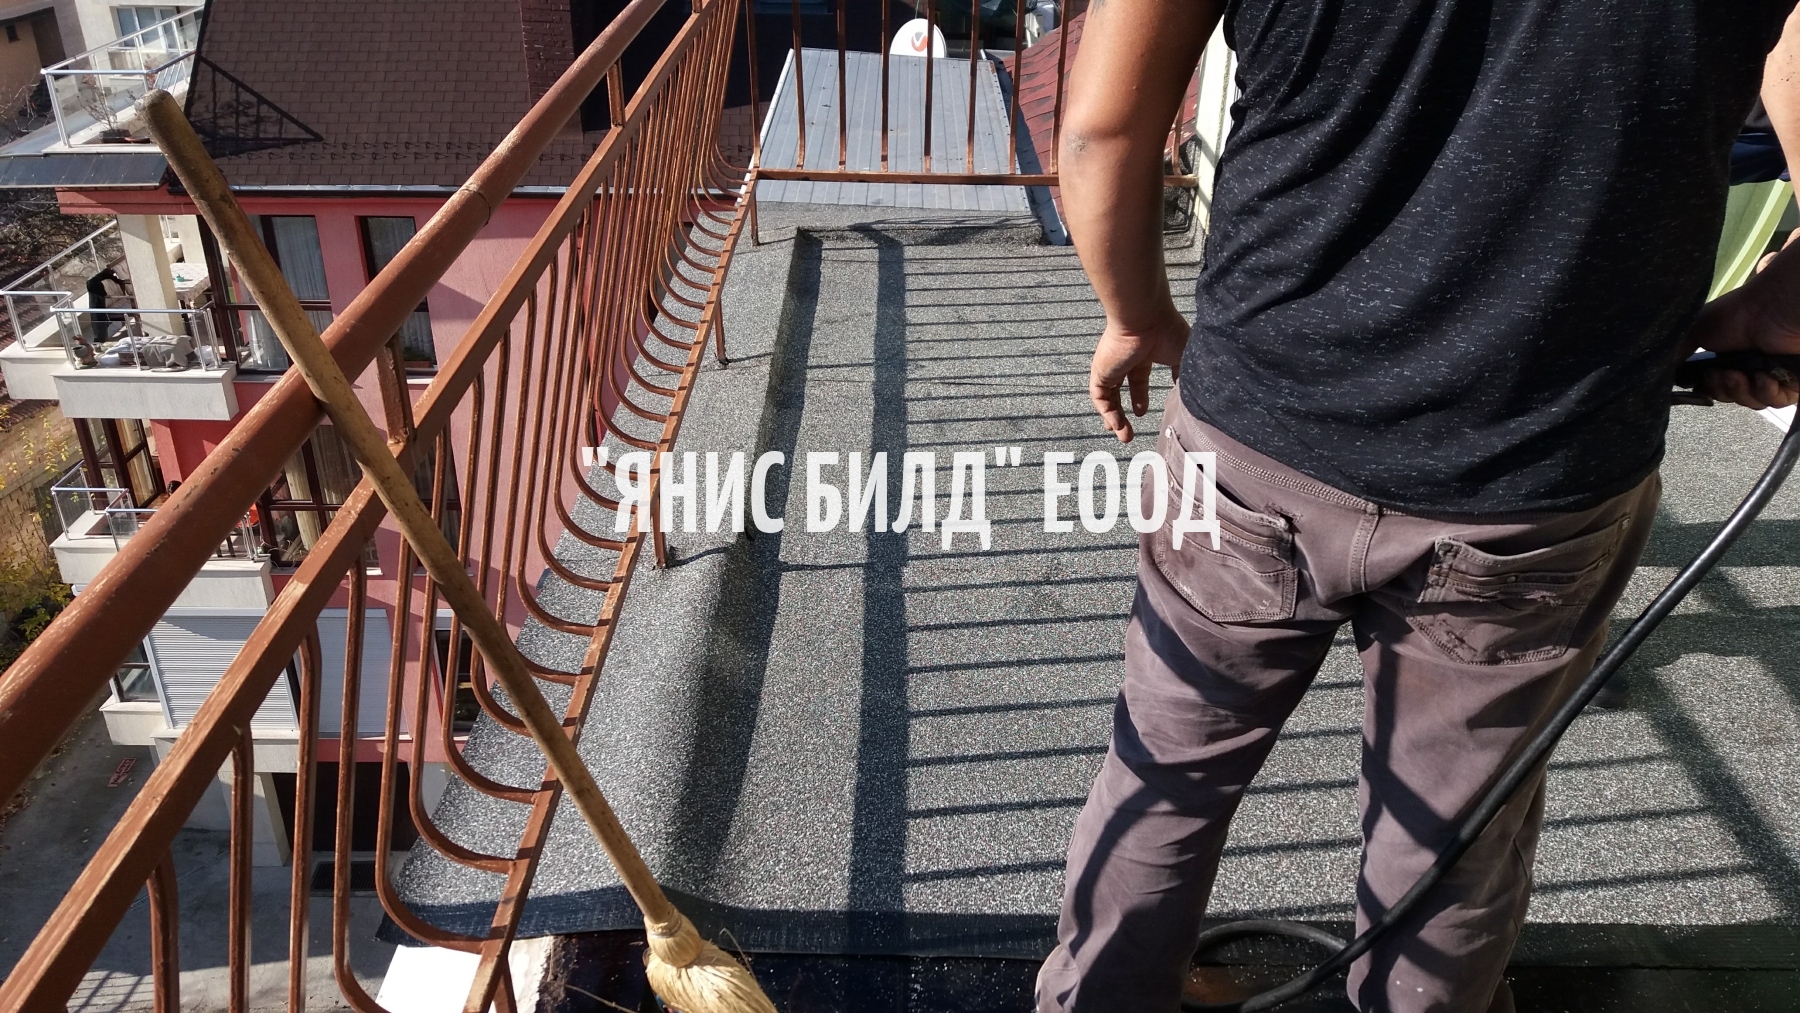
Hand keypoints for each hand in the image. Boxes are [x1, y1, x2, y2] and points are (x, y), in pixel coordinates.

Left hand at [1089, 305, 1189, 441]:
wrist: (1146, 317)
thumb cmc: (1168, 331)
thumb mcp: (1183, 356)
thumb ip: (1183, 375)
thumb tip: (1190, 392)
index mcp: (1144, 354)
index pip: (1139, 379)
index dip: (1140, 398)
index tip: (1143, 412)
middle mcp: (1126, 360)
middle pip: (1121, 389)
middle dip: (1124, 411)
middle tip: (1129, 431)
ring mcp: (1111, 366)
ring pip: (1108, 397)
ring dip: (1115, 419)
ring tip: (1125, 437)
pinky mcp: (1100, 371)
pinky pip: (1099, 396)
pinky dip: (1107, 413)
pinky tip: (1115, 427)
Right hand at [1686, 243, 1799, 409]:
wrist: (1770, 309)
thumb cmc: (1735, 315)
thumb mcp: (1694, 331)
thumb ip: (1676, 354)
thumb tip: (1658, 374)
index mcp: (1728, 358)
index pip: (1715, 386)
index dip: (1708, 388)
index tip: (1703, 381)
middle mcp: (1749, 367)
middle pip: (1732, 397)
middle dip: (1723, 390)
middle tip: (1723, 374)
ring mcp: (1771, 374)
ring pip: (1752, 402)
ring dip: (1742, 391)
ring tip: (1741, 374)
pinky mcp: (1792, 381)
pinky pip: (1777, 400)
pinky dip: (1766, 392)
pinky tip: (1762, 377)